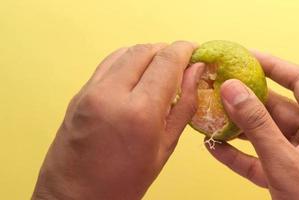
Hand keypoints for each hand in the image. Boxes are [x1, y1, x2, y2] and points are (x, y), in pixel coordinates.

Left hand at [32, 41, 204, 199]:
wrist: (75, 197)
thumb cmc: (123, 182)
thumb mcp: (164, 147)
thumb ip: (184, 105)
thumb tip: (195, 73)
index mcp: (139, 112)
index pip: (167, 61)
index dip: (186, 50)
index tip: (195, 51)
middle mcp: (112, 94)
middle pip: (145, 50)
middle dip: (167, 50)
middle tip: (181, 62)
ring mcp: (91, 91)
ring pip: (125, 53)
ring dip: (147, 54)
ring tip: (160, 70)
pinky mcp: (79, 94)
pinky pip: (108, 65)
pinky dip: (127, 62)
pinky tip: (136, 76)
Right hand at [206, 51, 298, 199]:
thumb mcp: (285, 162)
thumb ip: (257, 126)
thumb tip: (233, 91)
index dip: (275, 65)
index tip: (248, 56)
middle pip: (276, 107)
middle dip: (246, 99)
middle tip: (221, 85)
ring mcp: (298, 155)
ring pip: (263, 132)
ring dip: (237, 127)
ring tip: (211, 115)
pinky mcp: (283, 173)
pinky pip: (257, 157)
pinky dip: (236, 153)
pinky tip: (214, 146)